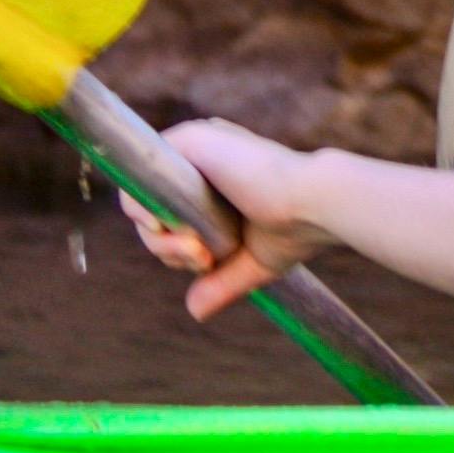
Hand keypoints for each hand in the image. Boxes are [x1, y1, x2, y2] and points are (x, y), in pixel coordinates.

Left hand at [118, 119, 327, 321]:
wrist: (316, 204)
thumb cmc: (296, 229)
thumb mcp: (253, 262)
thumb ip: (221, 281)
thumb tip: (195, 312)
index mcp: (218, 183)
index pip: (175, 220)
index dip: (179, 249)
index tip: (207, 263)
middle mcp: (204, 162)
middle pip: (156, 212)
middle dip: (169, 250)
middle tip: (204, 260)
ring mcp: (195, 149)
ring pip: (145, 197)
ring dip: (160, 237)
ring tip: (198, 250)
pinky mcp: (189, 141)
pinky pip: (138, 173)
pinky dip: (143, 207)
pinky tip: (170, 227)